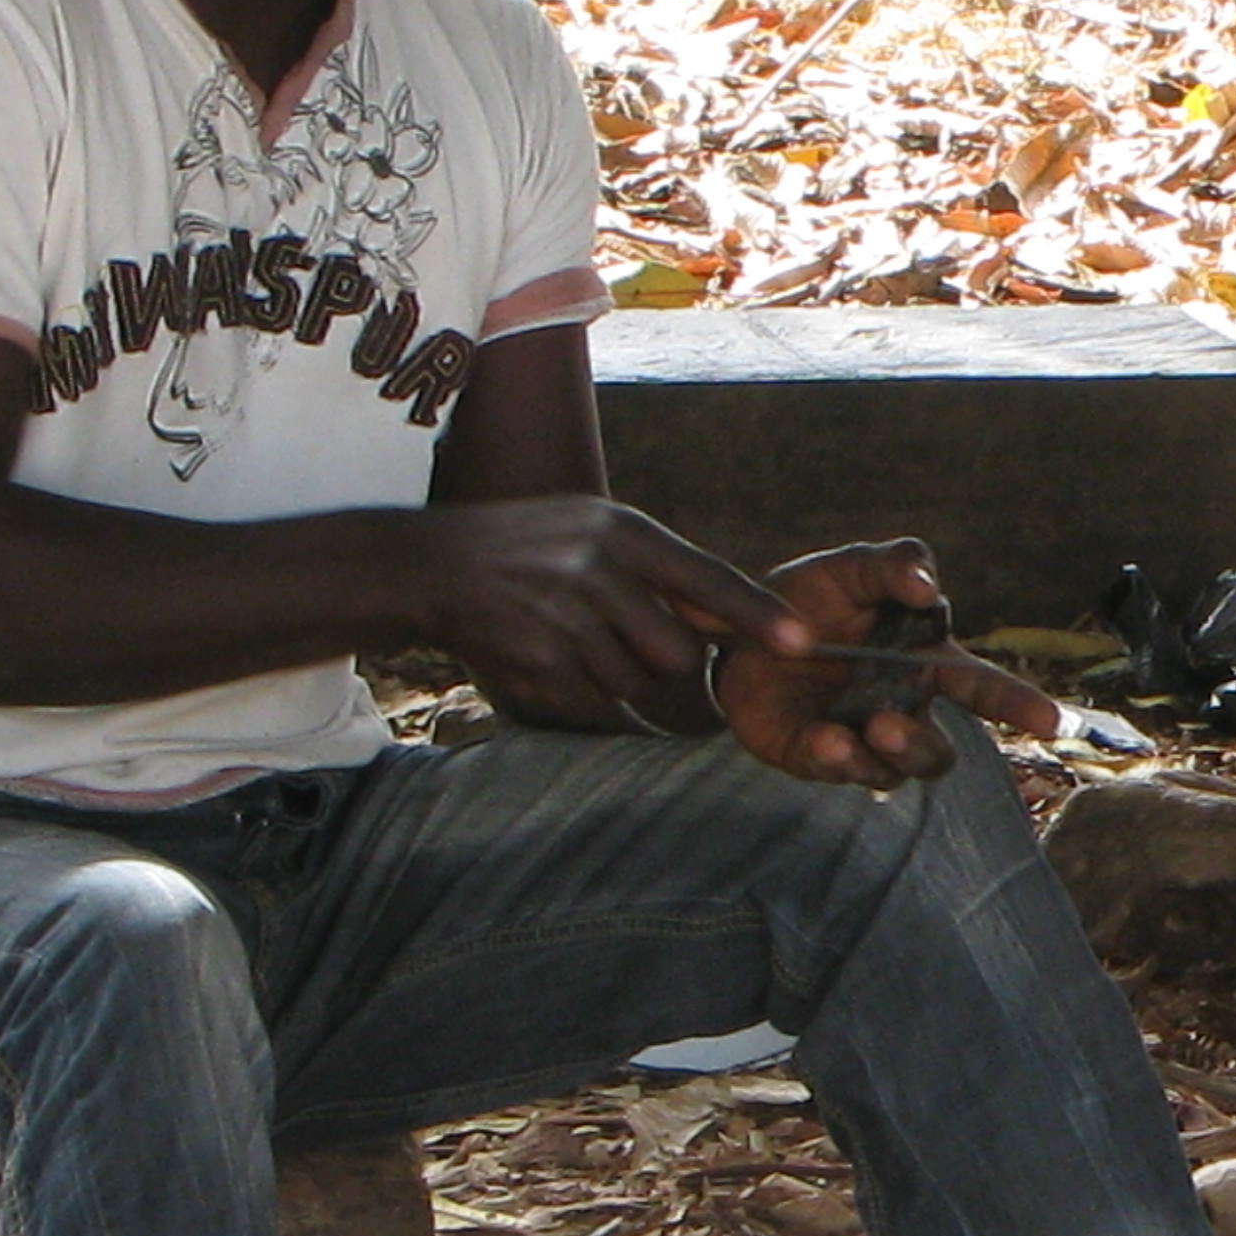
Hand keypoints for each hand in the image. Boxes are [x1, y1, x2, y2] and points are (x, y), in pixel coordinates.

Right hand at [419, 495, 803, 732]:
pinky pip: (597, 703)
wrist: (432, 565)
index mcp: (622, 532)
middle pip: (678, 651)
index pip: (709, 577)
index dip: (758, 614)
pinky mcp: (537, 663)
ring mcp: (564, 620)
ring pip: (638, 682)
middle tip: (636, 646)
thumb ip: (664, 572)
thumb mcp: (598, 532)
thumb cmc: (535, 545)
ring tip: (580, 641)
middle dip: (671, 663)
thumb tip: (736, 616)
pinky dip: (593, 697)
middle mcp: (596, 571)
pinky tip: (559, 663)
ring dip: (626, 678)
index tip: (802, 641)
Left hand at [712, 540, 1063, 787]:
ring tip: (866, 729)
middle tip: (888, 723)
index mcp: (923, 663)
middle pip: (937, 752)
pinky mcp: (813, 755)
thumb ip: (894, 565)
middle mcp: (900, 708)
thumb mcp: (851, 568)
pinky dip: (833, 758)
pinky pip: (834, 768)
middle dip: (921, 745)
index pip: (982, 688)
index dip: (1019, 706)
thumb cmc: (811, 597)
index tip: (1053, 723)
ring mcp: (858, 739)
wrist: (735, 628)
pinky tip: (823, 739)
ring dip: (886, 755)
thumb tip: (929, 588)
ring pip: (895, 771)